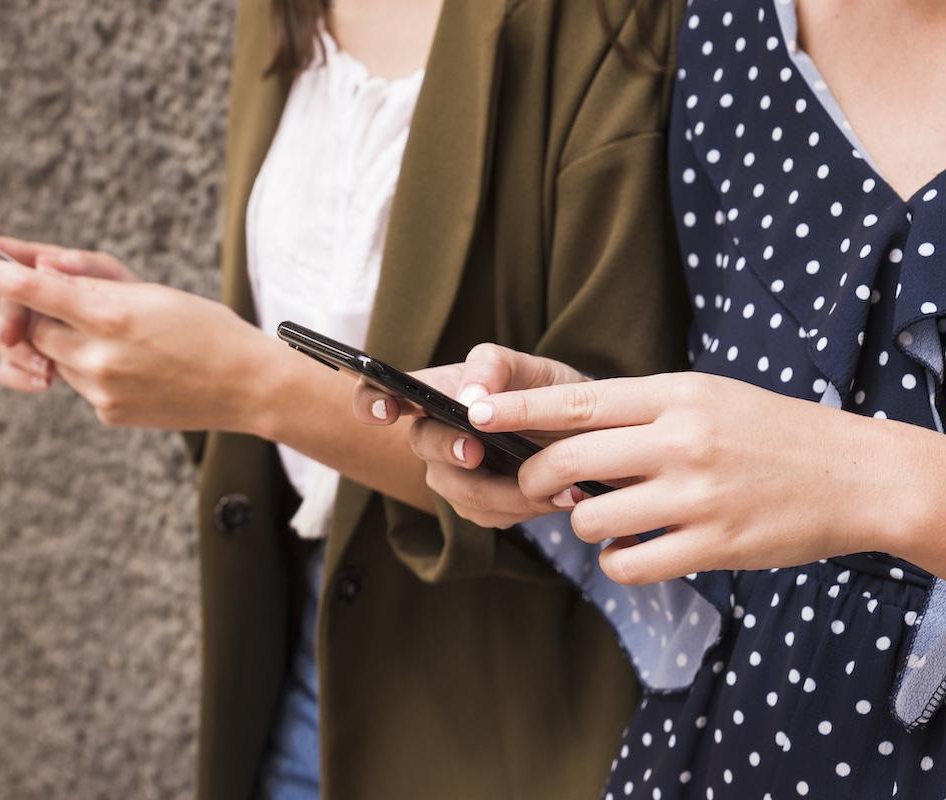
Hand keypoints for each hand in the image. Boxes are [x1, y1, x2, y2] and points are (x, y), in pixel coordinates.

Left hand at [0, 247, 270, 429]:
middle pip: (31, 324)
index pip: (27, 285)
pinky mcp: (106, 414)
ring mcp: (99, 390)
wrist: (246, 384)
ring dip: (69, 340)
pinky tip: (134, 366)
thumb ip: (88, 275)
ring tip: (121, 338)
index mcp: (111, 312)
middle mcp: (98, 354)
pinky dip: (90, 366)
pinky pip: (75, 382)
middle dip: (38, 310)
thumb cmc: (202, 325)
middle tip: (64, 299)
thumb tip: (37, 268)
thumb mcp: (148, 287)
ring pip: (50, 356)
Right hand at [353, 344, 589, 528]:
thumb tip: (471, 399)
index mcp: (435, 392)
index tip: (384, 410)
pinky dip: (523, 508)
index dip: (371, 401)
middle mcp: (435, 434)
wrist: (584, 435)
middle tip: (474, 451)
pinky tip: (556, 496)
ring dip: (503, 490)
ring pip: (458, 490)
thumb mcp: (530, 366)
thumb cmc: (548, 392)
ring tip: (554, 483)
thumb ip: (494, 367)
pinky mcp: (476, 506)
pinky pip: (487, 515)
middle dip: (448, 450)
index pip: (381, 392)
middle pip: (423, 444)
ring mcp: (452, 473)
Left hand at [468, 371, 916, 582]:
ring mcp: (696, 497)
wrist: (853, 474)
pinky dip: (615, 563)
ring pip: (590, 520)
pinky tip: (628, 552)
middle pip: (568, 463)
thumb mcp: (706, 396)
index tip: (474, 412)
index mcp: (675, 396)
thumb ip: (640, 411)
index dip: (517, 410)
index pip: (576, 402)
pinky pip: (629, 565)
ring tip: (601, 520)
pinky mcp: (714, 547)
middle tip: (535, 487)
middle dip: (535, 480)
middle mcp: (680, 442)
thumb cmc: (769, 430)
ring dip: (580, 526)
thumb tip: (567, 430)